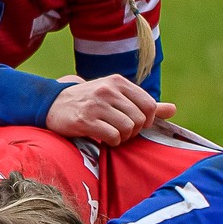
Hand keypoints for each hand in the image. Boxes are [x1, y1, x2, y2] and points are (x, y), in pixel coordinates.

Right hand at [46, 74, 173, 145]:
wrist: (51, 104)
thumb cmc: (87, 102)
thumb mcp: (115, 96)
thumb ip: (143, 103)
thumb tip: (173, 110)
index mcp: (118, 82)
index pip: (149, 104)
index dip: (147, 120)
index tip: (136, 124)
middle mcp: (108, 90)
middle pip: (140, 119)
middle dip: (134, 131)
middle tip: (122, 132)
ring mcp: (96, 105)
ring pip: (128, 128)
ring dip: (123, 137)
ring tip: (113, 135)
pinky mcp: (85, 120)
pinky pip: (113, 136)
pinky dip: (112, 142)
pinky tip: (104, 138)